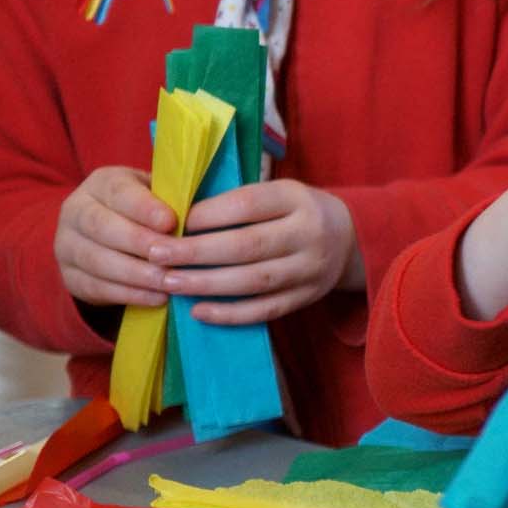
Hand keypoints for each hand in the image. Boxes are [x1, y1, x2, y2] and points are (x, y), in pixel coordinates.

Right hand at [54, 166, 176, 310]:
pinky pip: (97, 287)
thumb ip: (170, 201)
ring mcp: (67, 245)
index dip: (144, 208)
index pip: (118, 191)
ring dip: (136, 274)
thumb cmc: (146, 213)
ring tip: (169, 282)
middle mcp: (76, 211)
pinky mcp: (70, 276)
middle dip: (139, 242)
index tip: (171, 222)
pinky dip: (129, 294)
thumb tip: (201, 215)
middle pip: (101, 226)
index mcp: (100, 184)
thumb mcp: (156, 197)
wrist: (109, 239)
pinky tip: (157, 298)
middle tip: (171, 256)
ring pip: (97, 260)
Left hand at [155, 179, 363, 324]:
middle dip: (196, 252)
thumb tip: (177, 216)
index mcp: (296, 198)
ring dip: (206, 284)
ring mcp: (310, 269)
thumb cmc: (295, 212)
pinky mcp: (306, 297)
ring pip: (254, 281)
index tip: (172, 222)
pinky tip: (198, 311)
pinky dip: (230, 314)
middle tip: (157, 255)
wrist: (350, 238)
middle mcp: (308, 233)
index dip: (208, 215)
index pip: (248, 204)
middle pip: (248, 245)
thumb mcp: (277, 193)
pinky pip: (265, 310)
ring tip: (169, 282)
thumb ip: (237, 202)